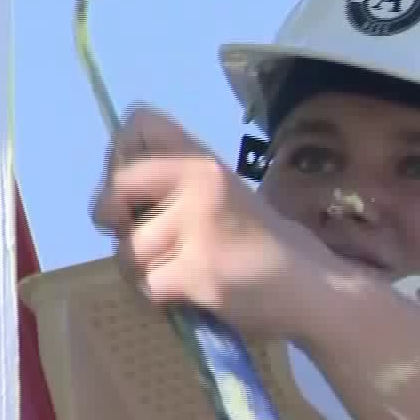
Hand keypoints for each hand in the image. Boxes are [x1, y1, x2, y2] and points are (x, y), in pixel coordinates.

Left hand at [91, 105, 335, 339]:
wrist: (308, 285)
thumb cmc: (259, 242)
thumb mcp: (223, 193)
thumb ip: (174, 182)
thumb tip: (111, 190)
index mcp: (203, 160)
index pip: (139, 122)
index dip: (118, 156)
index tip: (131, 188)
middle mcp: (199, 181)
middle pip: (117, 188)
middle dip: (112, 219)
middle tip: (134, 235)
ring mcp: (198, 226)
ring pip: (128, 248)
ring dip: (141, 269)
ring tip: (174, 272)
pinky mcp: (198, 270)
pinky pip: (148, 285)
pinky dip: (160, 297)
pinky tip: (186, 295)